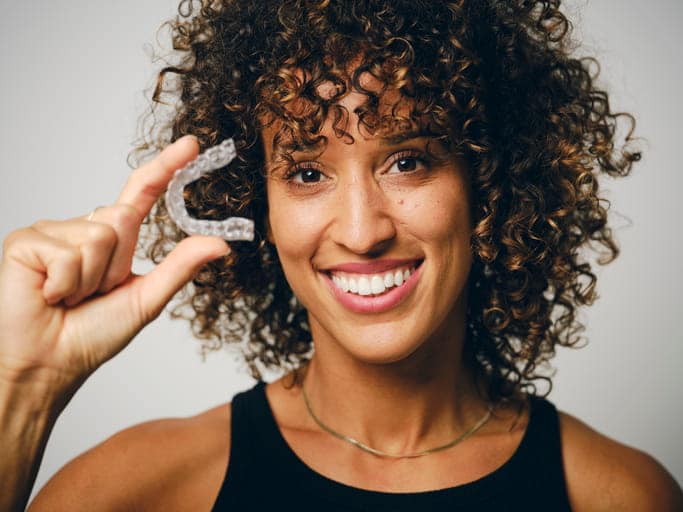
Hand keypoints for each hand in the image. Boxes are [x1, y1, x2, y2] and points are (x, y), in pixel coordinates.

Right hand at [0, 135, 229, 393]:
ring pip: (98, 236)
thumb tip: (220, 243)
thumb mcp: (146, 299)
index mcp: (112, 240)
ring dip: (92, 279)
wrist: (47, 364)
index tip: (193, 145)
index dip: (166, 167)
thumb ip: (180, 267)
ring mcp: (53, 232)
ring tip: (70, 298)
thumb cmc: (91, 336)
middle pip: (122, 218)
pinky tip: (49, 296)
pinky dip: (67, 284)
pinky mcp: (27, 241)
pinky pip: (68, 252)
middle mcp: (83, 228)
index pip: (140, 193)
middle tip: (95, 294)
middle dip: (117, 265)